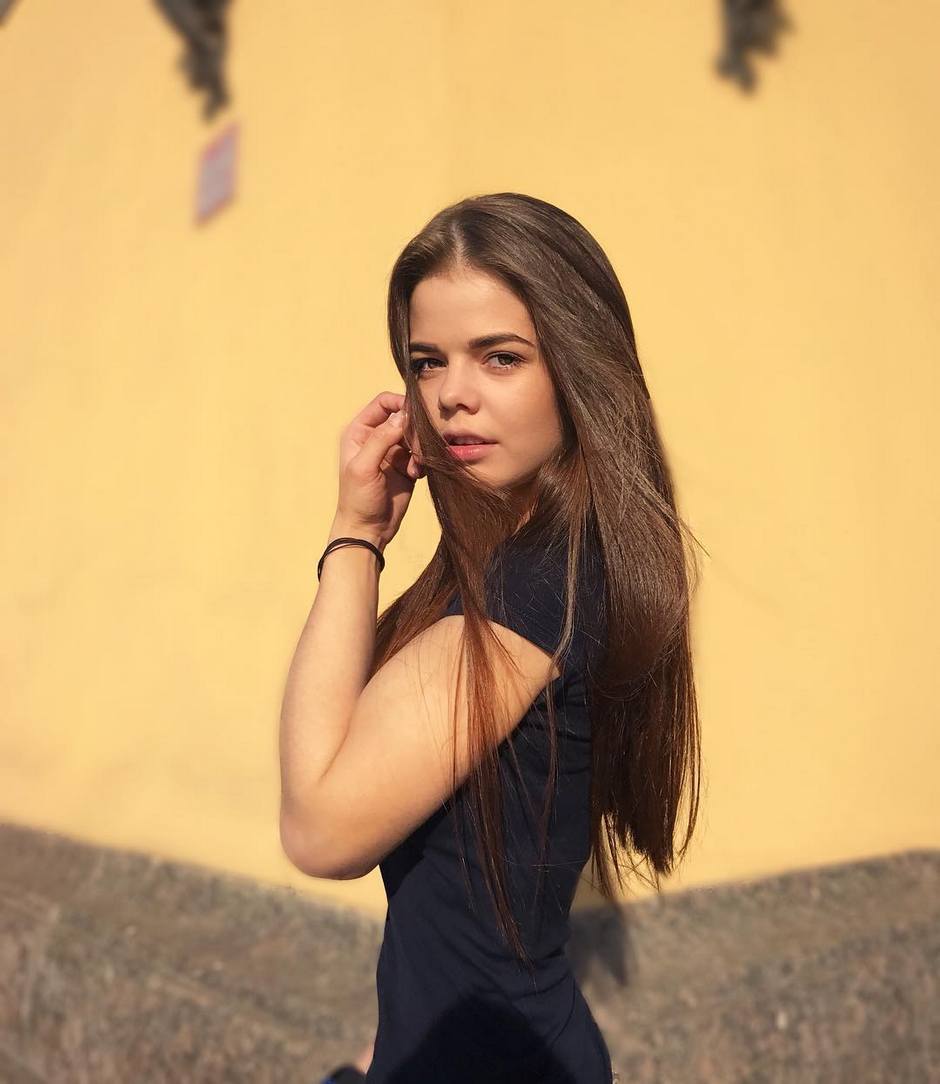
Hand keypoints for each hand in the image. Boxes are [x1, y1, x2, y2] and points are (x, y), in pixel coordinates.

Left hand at [333, 391, 422, 549]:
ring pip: (415, 436)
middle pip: (404, 418)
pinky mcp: (407, 466)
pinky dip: (422, 462)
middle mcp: (376, 438)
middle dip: (414, 430)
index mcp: (360, 432)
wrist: (368, 530)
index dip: (400, 404)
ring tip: (415, 466)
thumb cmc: (357, 499)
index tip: (414, 416)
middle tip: (417, 449)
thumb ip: (381, 439)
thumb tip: (403, 415)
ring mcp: (393, 452)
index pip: (383, 403)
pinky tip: (415, 475)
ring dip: (420, 448)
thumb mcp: (364, 467)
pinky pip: (422, 454)